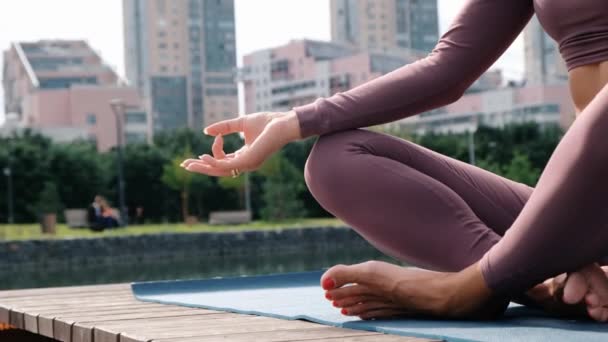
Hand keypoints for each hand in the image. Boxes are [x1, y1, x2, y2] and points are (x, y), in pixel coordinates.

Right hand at [181, 111, 301, 176]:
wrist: (284, 122)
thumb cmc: (268, 122)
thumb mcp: (241, 122)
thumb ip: (224, 127)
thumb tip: (206, 131)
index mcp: (245, 156)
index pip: (223, 161)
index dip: (213, 151)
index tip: (216, 136)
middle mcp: (246, 163)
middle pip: (219, 170)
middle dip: (201, 168)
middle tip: (184, 165)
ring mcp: (247, 164)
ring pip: (220, 170)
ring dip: (203, 167)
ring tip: (189, 163)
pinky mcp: (249, 161)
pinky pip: (227, 164)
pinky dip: (213, 161)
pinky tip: (203, 156)